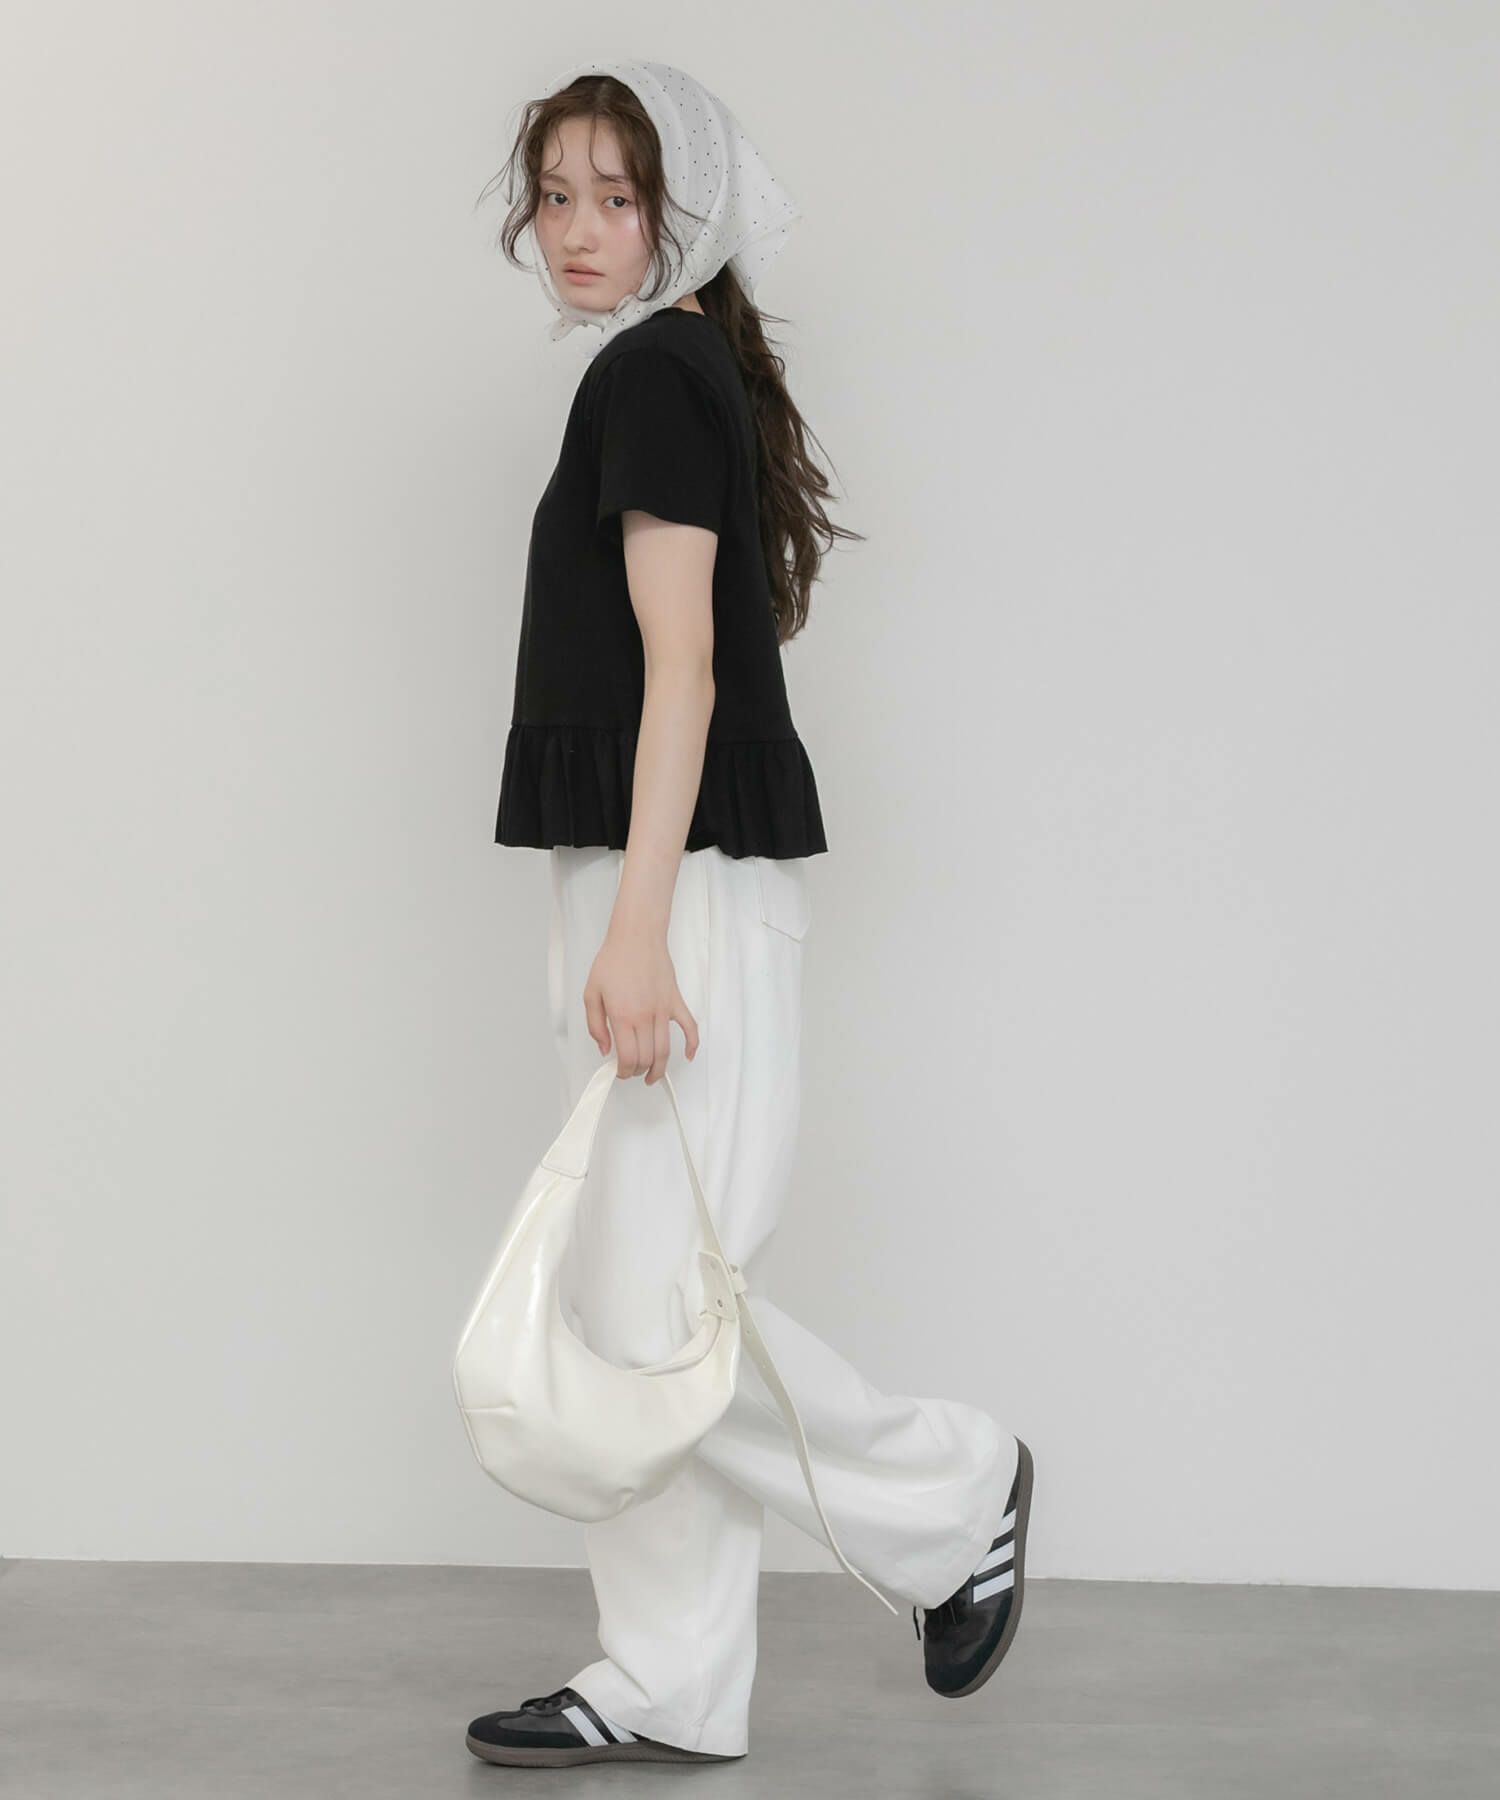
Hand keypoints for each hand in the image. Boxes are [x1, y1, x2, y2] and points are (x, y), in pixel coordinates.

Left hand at [583, 924, 699, 1082]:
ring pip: (666, 1050)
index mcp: (623, 1016)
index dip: (624, 1071)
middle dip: (638, 1071)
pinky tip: (689, 1055)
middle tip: (631, 1071)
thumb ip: (596, 1025)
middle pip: (648, 1058)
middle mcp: (646, 1017)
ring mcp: (664, 1010)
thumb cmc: (614, 960)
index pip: (629, 1057)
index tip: (619, 1072)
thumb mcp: (591, 993)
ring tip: (653, 1075)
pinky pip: (690, 1027)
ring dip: (660, 1068)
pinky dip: (692, 1044)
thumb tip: (605, 1048)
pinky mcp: (675, 1001)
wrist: (636, 937)